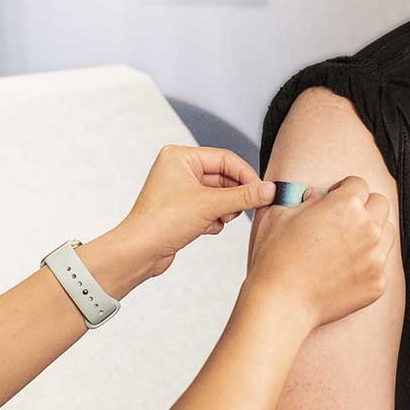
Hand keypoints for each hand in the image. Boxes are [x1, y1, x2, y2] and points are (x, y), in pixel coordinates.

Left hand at [85, 146, 273, 299]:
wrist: (139, 252)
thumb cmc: (162, 222)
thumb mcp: (210, 205)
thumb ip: (243, 196)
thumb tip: (270, 190)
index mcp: (180, 156)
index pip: (225, 158)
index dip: (246, 175)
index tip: (263, 191)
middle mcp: (178, 169)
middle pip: (223, 177)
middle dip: (234, 196)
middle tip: (244, 209)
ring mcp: (180, 190)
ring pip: (218, 195)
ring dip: (224, 209)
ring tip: (218, 219)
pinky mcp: (181, 209)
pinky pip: (209, 208)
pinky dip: (213, 219)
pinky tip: (206, 228)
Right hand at [242, 176, 393, 328]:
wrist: (281, 303)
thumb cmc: (276, 257)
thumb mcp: (281, 214)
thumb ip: (305, 199)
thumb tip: (317, 197)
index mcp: (346, 204)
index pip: (359, 183)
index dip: (344, 188)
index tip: (334, 199)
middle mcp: (368, 228)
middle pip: (380, 204)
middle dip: (364, 206)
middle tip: (344, 219)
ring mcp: (376, 257)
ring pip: (387, 232)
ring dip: (372, 231)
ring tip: (348, 243)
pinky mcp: (377, 283)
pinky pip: (380, 264)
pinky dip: (366, 264)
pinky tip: (343, 270)